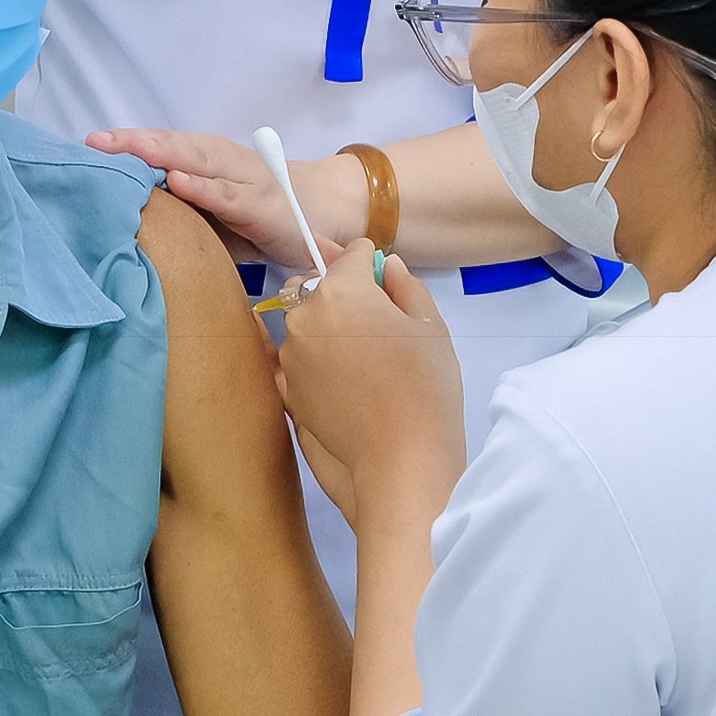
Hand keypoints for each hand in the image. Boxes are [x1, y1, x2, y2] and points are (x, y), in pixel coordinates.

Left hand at [87, 127, 364, 270]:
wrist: (320, 216)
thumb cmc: (254, 216)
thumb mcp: (211, 213)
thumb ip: (177, 209)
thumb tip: (122, 220)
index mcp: (206, 159)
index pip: (162, 146)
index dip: (127, 143)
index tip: (87, 143)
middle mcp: (222, 161)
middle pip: (173, 145)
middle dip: (133, 143)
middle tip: (94, 142)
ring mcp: (243, 179)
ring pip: (197, 160)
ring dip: (161, 154)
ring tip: (126, 150)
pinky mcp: (261, 204)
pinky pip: (227, 194)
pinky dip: (202, 187)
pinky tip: (176, 182)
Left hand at [273, 241, 465, 535]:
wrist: (400, 459)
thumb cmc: (425, 386)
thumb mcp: (430, 325)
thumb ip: (405, 286)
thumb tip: (387, 267)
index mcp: (341, 290)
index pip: (353, 256)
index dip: (373, 264)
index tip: (387, 283)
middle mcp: (304, 316)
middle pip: (320, 286)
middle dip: (343, 293)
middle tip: (377, 324)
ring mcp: (290, 356)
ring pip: (306, 323)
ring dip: (326, 327)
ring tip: (362, 359)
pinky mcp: (286, 391)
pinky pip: (298, 359)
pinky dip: (314, 360)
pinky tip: (343, 381)